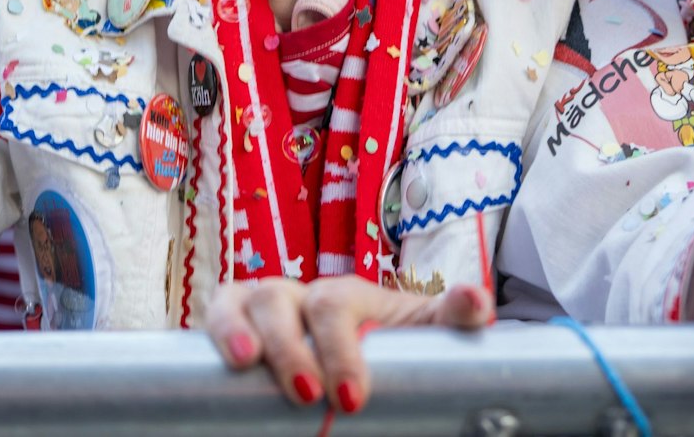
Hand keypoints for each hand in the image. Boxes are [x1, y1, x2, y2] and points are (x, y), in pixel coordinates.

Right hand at [206, 275, 493, 413]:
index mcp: (346, 296)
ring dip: (240, 330)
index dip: (340, 349)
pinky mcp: (232, 316)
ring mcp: (262, 303)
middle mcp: (300, 294)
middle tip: (312, 396)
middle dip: (293, 350)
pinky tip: (222, 358)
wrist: (350, 344)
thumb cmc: (384, 340)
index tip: (350, 399)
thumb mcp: (418, 331)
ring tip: (246, 365)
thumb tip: (478, 302)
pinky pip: (214, 313)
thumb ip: (448, 318)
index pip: (336, 307)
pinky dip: (216, 329)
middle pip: (285, 302)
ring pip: (244, 302)